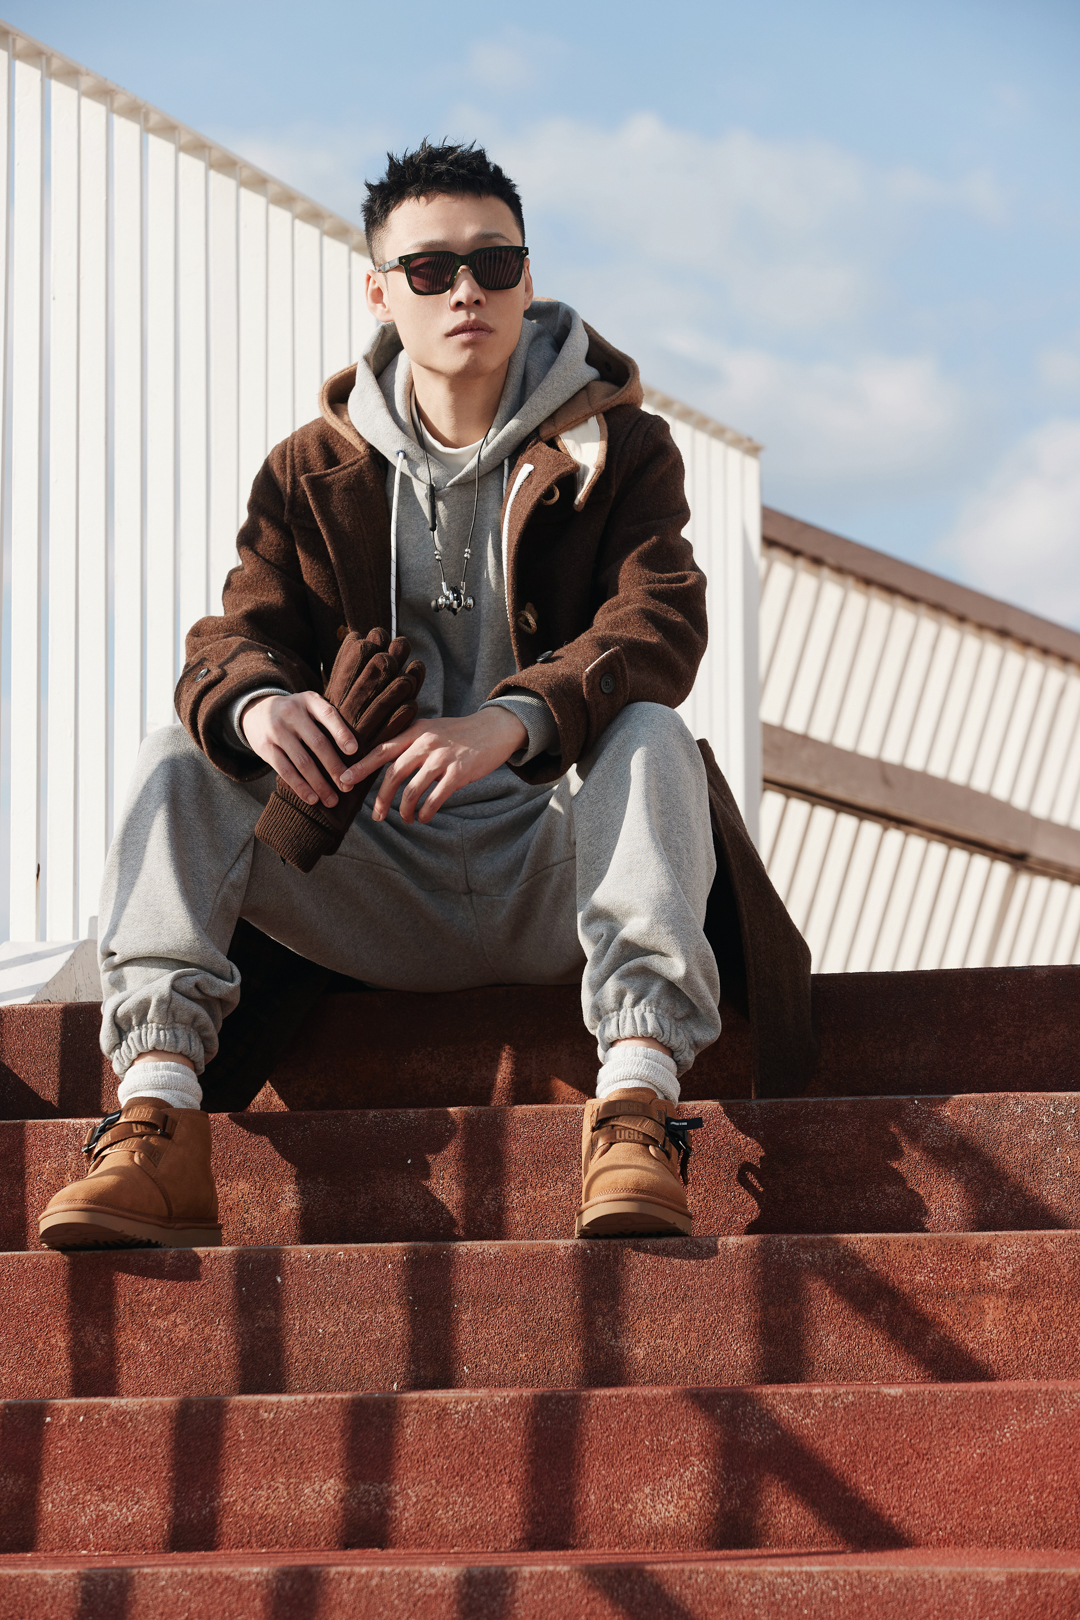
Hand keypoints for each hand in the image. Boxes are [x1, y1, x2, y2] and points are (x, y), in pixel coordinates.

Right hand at [241, 691, 357, 807]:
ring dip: (319, 784)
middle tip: (348, 787)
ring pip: (302, 761)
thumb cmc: (295, 714)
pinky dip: (300, 786)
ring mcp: (277, 730)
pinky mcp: (265, 747)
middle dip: (334, 767)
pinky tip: (312, 798)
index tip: (354, 751)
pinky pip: (285, 770)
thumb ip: (327, 720)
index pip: (328, 714)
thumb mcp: (309, 706)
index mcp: (309, 701)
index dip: (341, 733)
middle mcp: (292, 713)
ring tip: (332, 800)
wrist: (255, 711)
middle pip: (318, 743)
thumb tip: (356, 753)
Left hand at [342, 707, 527, 824]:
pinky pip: (435, 798)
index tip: (344, 781)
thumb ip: (408, 743)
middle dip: (381, 799)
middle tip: (376, 816)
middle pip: (393, 774)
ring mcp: (442, 757)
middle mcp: (425, 743)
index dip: (360, 767)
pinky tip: (424, 817)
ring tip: (406, 820)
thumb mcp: (430, 730)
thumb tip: (383, 767)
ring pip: (412, 790)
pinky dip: (426, 812)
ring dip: (405, 810)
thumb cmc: (457, 734)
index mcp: (414, 732)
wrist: (493, 729)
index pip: (380, 750)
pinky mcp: (459, 772)